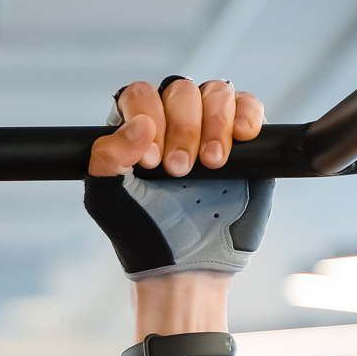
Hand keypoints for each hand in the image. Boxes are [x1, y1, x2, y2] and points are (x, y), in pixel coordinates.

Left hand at [85, 77, 273, 282]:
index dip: (147, 116)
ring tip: (211, 164)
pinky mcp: (244, 142)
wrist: (186, 266)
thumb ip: (108, 157)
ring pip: (217, 92)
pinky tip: (240, 139)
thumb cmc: (142, 232)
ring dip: (214, 124)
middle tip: (179, 171)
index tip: (150, 159)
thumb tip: (139, 124)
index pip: (140, 94)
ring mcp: (210, 128)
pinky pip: (249, 107)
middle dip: (182, 128)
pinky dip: (246, 115)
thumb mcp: (107, 198)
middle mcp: (172, 122)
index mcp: (135, 130)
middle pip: (180, 90)